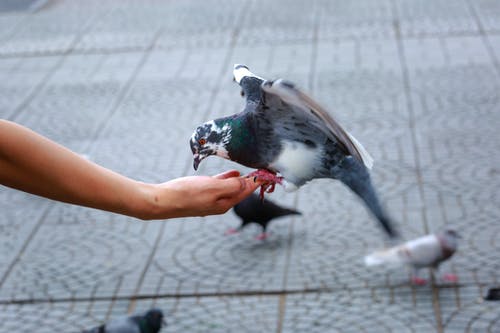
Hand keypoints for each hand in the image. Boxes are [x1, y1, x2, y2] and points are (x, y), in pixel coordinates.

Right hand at [141, 170, 261, 218]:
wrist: (163, 201)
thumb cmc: (187, 194)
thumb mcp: (213, 188)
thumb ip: (232, 185)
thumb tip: (247, 183)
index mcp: (226, 203)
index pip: (247, 190)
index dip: (259, 181)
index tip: (270, 172)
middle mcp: (221, 204)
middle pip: (242, 191)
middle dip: (254, 181)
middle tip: (266, 170)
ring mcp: (211, 200)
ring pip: (233, 188)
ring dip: (243, 180)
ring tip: (253, 171)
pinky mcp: (202, 194)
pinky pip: (221, 186)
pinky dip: (229, 179)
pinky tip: (233, 173)